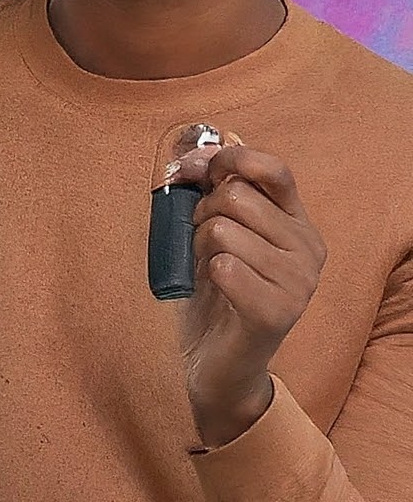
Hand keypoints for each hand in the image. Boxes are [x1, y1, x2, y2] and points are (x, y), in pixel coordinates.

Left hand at [175, 144, 326, 446]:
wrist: (217, 361)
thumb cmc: (215, 290)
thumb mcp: (217, 229)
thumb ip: (221, 186)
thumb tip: (214, 139)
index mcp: (298, 223)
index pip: (272, 169)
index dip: (226, 159)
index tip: (191, 170)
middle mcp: (309, 249)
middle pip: (236, 197)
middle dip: (201, 213)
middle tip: (200, 243)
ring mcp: (299, 282)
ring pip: (223, 230)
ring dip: (199, 247)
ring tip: (208, 271)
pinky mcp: (278, 312)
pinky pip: (223, 266)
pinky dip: (205, 275)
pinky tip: (215, 292)